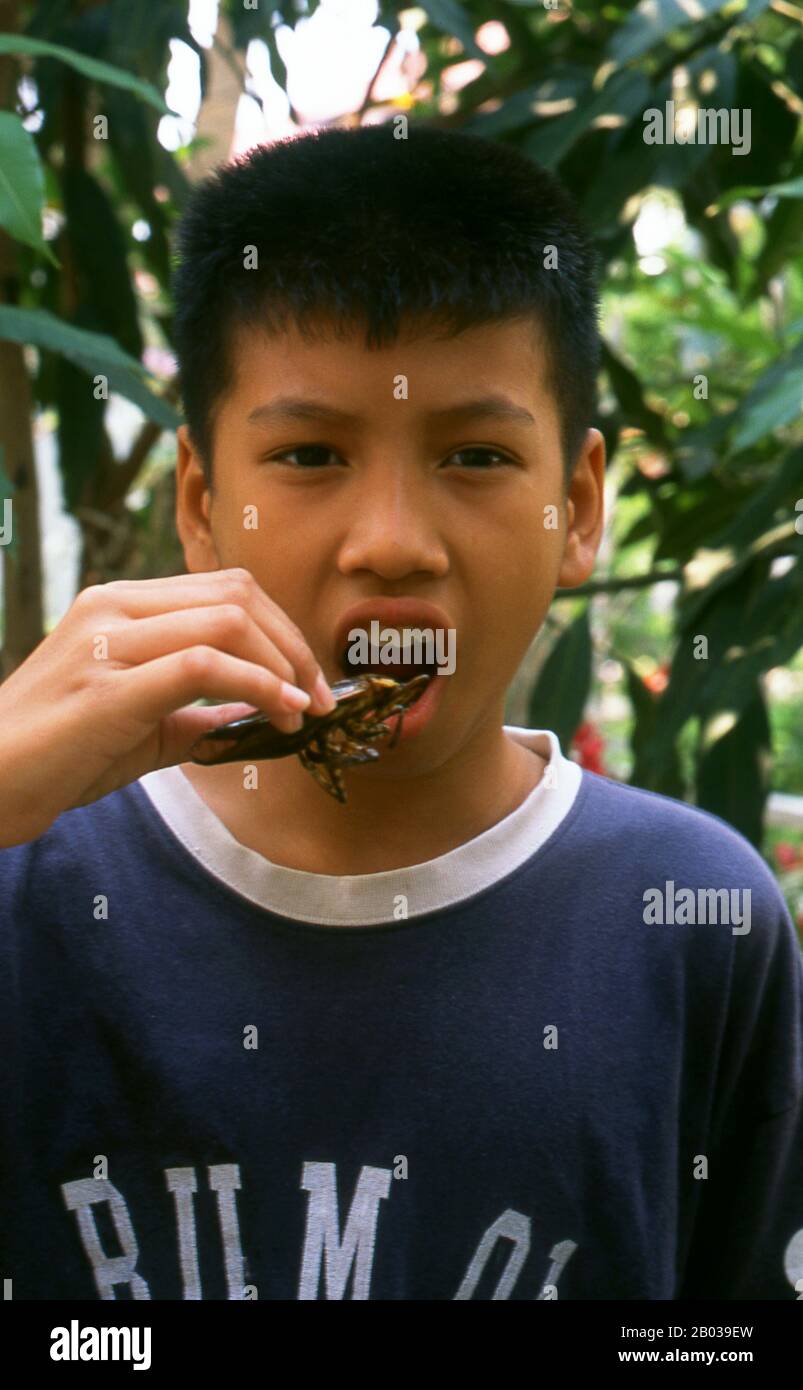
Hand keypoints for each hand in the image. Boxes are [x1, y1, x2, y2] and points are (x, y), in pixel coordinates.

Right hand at [0, 567, 335, 846]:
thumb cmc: (60, 755)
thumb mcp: (138, 723)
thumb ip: (193, 710)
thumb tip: (255, 712)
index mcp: (120, 604)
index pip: (226, 590)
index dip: (282, 631)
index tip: (309, 681)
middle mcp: (113, 607)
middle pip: (237, 595)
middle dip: (293, 645)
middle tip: (319, 697)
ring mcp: (107, 641)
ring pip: (227, 621)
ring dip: (283, 666)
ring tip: (304, 710)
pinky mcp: (108, 687)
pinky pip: (203, 664)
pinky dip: (256, 684)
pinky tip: (280, 711)